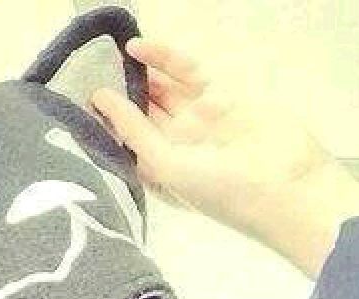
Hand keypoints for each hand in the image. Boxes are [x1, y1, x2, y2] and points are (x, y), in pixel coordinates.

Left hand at [91, 37, 358, 276]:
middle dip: (121, 95)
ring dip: (139, 74)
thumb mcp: (165, 167)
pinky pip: (186, 73)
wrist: (283, 187)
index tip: (75, 104)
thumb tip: (100, 100)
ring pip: (162, 90)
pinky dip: (164, 59)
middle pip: (143, 114)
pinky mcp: (221, 97)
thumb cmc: (218, 190)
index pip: (127, 144)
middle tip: (91, 70)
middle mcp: (178, 148)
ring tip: (109, 55)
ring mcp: (200, 121)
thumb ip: (133, 132)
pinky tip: (136, 48)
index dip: (105, 124)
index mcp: (162, 174)